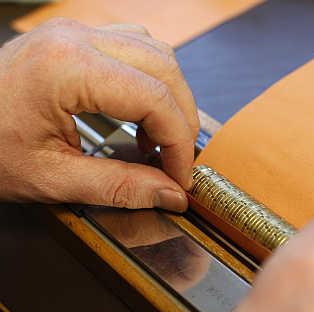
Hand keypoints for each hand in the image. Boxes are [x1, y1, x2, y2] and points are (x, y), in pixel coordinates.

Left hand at [0, 18, 197, 211]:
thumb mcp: (50, 178)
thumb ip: (119, 187)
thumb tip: (170, 195)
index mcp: (66, 69)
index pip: (155, 99)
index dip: (179, 143)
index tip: (180, 177)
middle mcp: (75, 38)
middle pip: (165, 68)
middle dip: (181, 119)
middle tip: (176, 161)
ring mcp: (74, 33)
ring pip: (156, 52)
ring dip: (169, 97)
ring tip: (157, 139)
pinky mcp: (73, 38)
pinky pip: (134, 47)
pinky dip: (150, 82)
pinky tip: (138, 114)